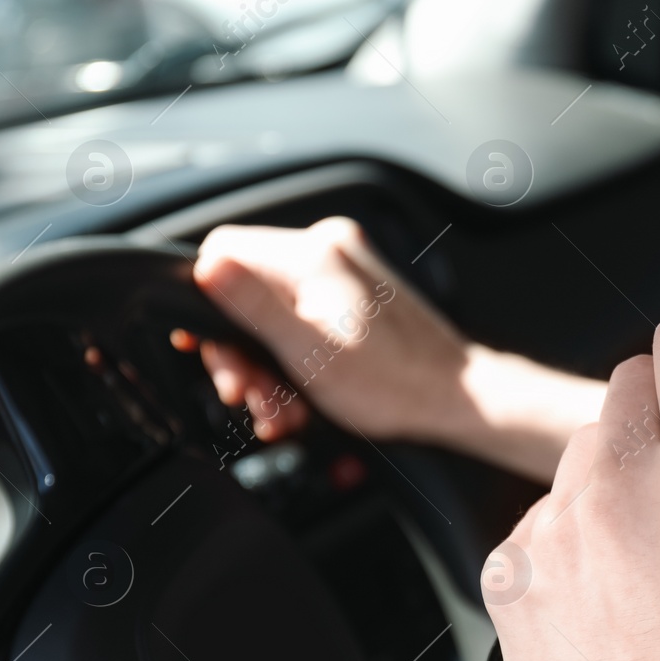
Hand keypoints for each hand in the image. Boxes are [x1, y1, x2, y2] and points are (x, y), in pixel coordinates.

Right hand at [187, 217, 604, 482]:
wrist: (456, 399)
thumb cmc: (394, 383)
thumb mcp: (308, 352)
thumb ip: (253, 306)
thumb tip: (206, 265)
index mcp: (314, 253)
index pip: (223, 250)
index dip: (203, 303)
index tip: (211, 351)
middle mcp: (329, 249)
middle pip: (246, 289)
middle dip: (241, 352)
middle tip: (249, 396)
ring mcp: (344, 271)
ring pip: (272, 312)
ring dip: (266, 367)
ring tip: (281, 411)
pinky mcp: (355, 296)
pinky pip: (302, 320)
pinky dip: (294, 360)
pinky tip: (300, 400)